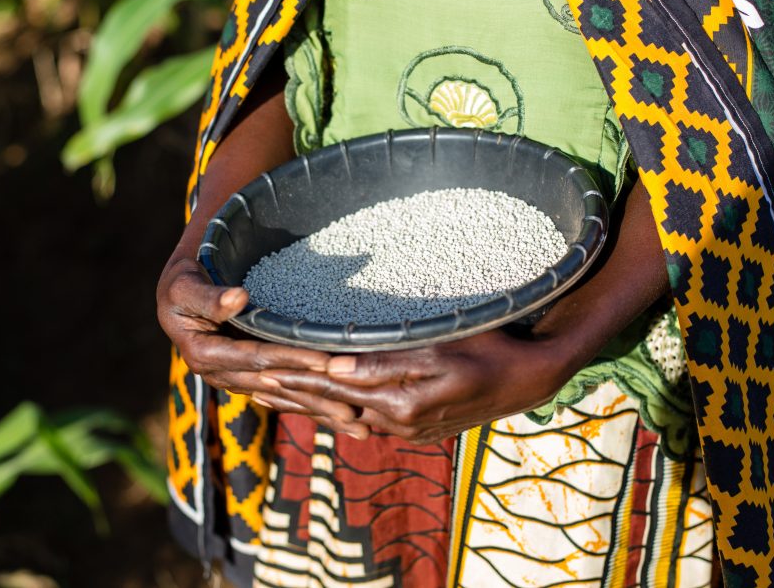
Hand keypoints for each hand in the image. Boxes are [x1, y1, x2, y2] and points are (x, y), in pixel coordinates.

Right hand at [156, 256, 369, 437]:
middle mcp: (220, 375)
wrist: (178, 292)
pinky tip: (337, 420)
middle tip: (353, 412)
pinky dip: (310, 406)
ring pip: (283, 398)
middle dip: (315, 399)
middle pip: (276, 387)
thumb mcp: (184, 286)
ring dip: (320, 413)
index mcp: (205, 354)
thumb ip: (208, 297)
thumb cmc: (182, 281)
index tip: (325, 362)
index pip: (256, 359)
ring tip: (357, 427)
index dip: (291, 360)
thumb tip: (239, 298)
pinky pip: (282, 395)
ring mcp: (236, 380)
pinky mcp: (249, 379)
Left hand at [258, 328, 578, 444]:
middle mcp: (394, 421)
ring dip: (302, 404)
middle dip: (286, 391)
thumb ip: (385, 361)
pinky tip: (315, 404)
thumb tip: (333, 367)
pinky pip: (358, 420)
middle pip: (327, 406)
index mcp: (396, 401)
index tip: (258, 361)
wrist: (528, 378)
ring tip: (264, 393)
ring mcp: (403, 426)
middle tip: (245, 379)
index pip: (331, 387)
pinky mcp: (411, 424)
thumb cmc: (488, 349)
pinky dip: (330, 410)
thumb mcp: (440, 347)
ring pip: (339, 415)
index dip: (293, 373)